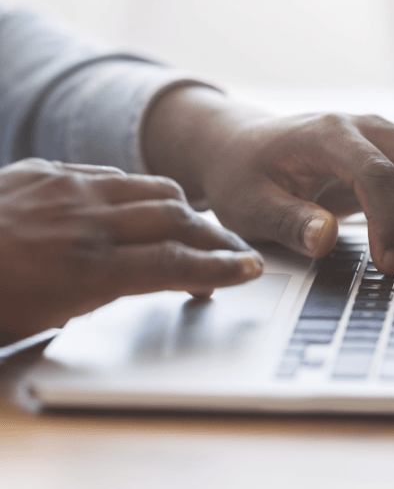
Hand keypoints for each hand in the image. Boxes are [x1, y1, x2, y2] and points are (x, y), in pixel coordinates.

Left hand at [0, 159, 262, 343]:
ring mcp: (66, 189)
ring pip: (153, 188)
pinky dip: (141, 193)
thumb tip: (149, 278)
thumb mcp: (49, 316)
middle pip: (176, 218)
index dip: (220, 268)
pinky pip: (114, 174)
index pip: (174, 263)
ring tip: (196, 228)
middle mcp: (85, 221)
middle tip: (234, 252)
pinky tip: (143, 208)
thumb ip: (107, 291)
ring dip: (184, 210)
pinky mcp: (48, 171)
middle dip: (215, 236)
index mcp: (86, 270)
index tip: (250, 270)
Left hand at [144, 87, 393, 273]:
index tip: (389, 267)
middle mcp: (369, 130)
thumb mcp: (249, 202)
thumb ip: (287, 220)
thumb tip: (326, 239)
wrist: (246, 147)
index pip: (373, 173)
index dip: (386, 221)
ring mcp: (390, 141)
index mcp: (328, 136)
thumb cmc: (246, 175)